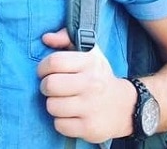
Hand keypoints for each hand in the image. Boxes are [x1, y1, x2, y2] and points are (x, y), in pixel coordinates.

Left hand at [36, 28, 134, 142]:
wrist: (124, 106)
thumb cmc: (99, 76)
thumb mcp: (89, 53)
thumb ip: (66, 38)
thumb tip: (46, 37)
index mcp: (90, 62)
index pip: (55, 61)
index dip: (43, 67)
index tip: (44, 72)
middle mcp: (91, 84)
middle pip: (50, 85)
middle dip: (46, 87)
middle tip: (52, 88)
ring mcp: (90, 107)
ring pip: (52, 106)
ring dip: (53, 105)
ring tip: (62, 101)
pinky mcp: (89, 128)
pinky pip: (59, 125)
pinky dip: (60, 121)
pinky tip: (70, 115)